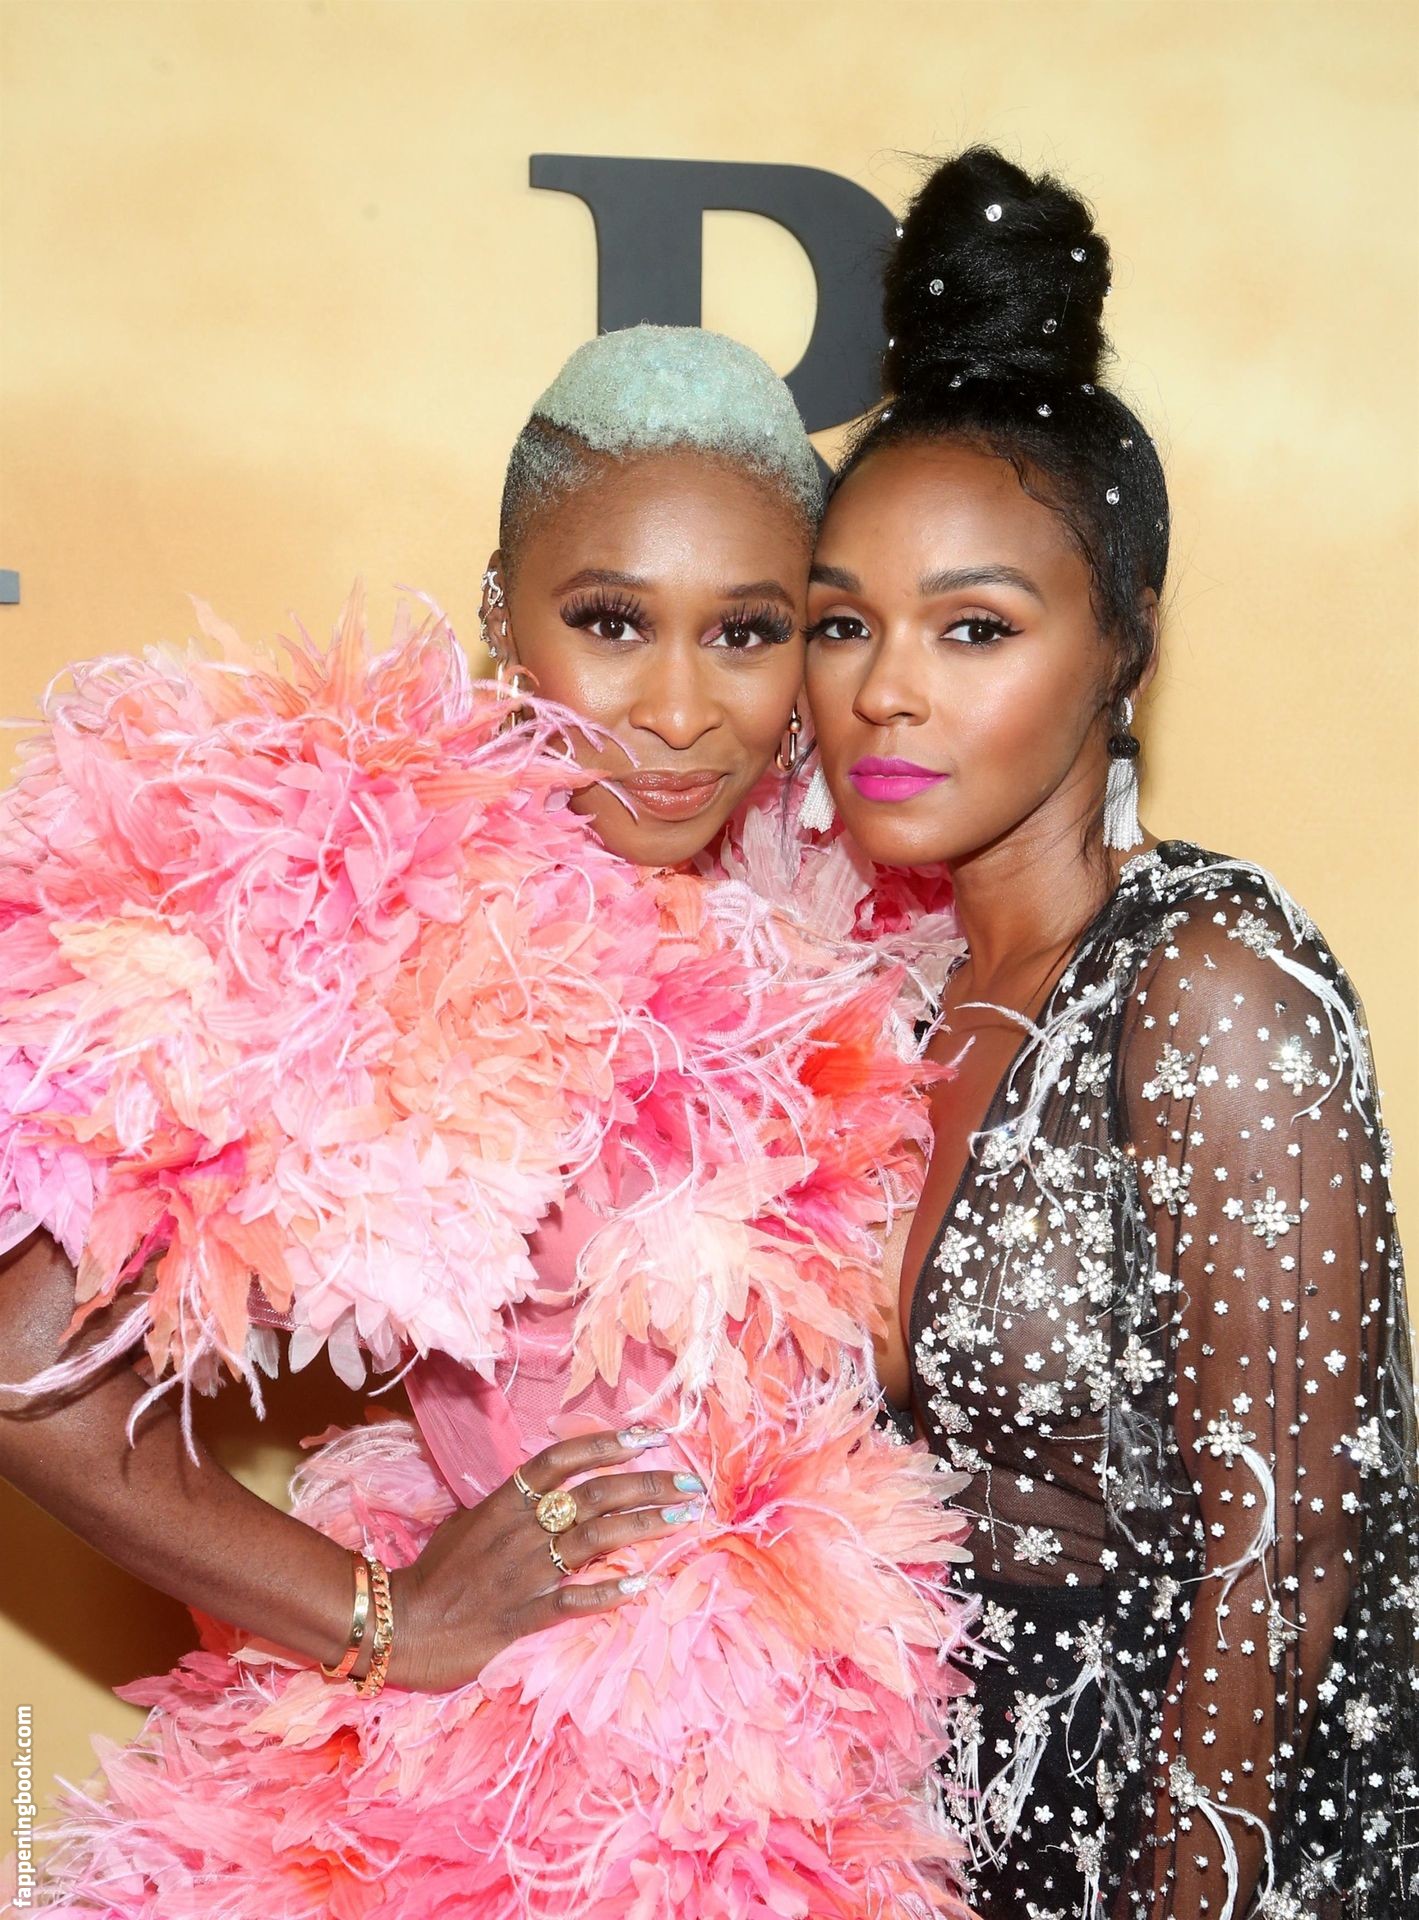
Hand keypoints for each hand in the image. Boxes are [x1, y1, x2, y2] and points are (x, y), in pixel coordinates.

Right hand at [381, 1427, 702, 1691]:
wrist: (398, 1624)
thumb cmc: (435, 1573)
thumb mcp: (470, 1523)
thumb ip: (513, 1507)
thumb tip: (552, 1492)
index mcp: (505, 1502)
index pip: (561, 1458)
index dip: (607, 1442)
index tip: (651, 1436)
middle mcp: (519, 1529)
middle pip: (592, 1494)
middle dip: (645, 1484)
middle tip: (690, 1483)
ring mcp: (521, 1572)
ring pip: (591, 1539)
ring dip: (641, 1526)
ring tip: (682, 1519)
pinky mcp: (519, 1616)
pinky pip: (569, 1600)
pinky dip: (606, 1593)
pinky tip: (641, 1586)